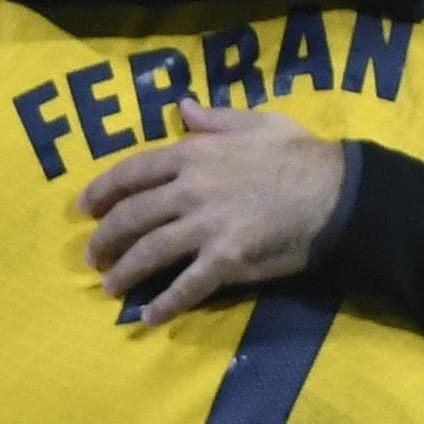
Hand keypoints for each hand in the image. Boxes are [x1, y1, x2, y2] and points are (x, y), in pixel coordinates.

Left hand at [83, 104, 348, 324]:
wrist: (338, 192)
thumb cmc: (301, 154)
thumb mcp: (257, 121)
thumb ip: (214, 118)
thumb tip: (182, 106)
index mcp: (195, 153)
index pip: (133, 172)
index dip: (102, 190)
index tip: (85, 207)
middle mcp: (192, 189)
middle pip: (133, 216)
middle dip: (106, 237)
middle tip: (93, 255)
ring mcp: (207, 226)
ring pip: (150, 251)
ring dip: (125, 272)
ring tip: (110, 287)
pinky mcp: (227, 259)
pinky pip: (188, 285)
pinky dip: (166, 303)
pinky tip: (150, 317)